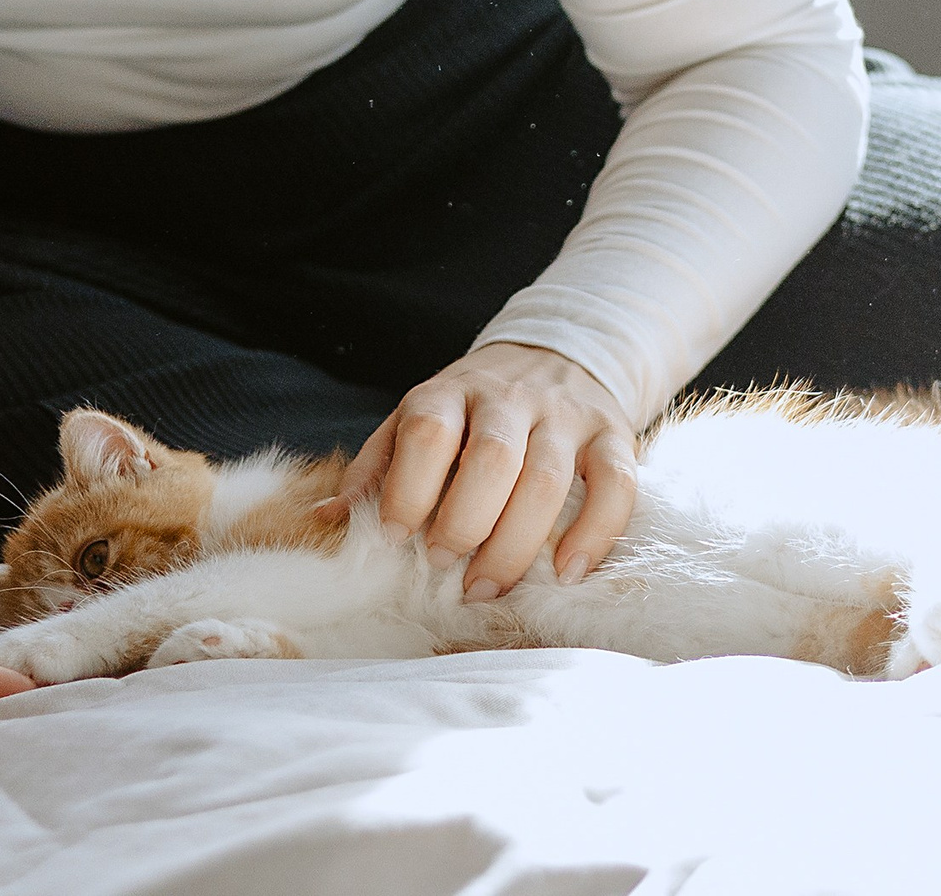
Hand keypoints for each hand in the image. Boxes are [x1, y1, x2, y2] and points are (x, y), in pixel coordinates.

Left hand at [330, 343, 636, 600]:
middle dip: (464, 523)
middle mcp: (510, 398)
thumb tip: (325, 520)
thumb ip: (375, 467)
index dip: (408, 488)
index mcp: (450, 392)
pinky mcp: (614, 436)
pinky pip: (615, 486)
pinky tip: (565, 572)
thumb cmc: (471, 411)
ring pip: (547, 479)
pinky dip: (594, 534)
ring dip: (516, 543)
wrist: (555, 356)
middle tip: (445, 568)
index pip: (427, 431)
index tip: (396, 538)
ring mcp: (566, 417)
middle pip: (492, 458)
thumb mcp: (415, 420)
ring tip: (488, 585)